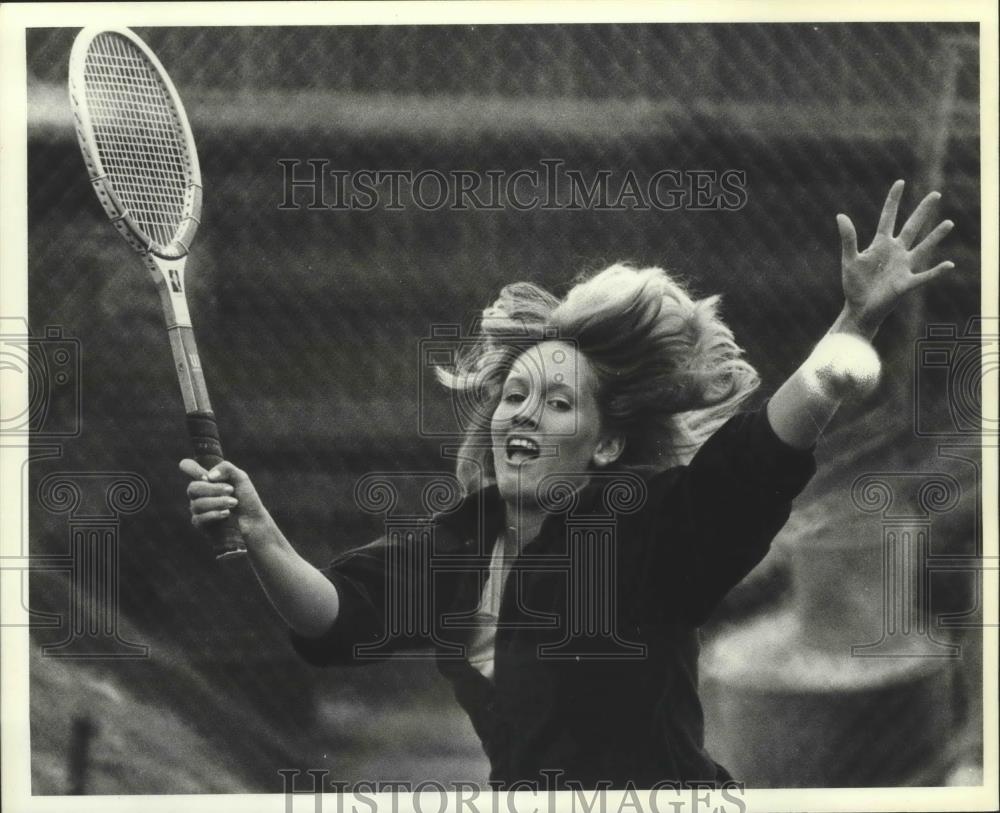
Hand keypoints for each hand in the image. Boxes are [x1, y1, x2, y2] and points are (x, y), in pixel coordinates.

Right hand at [179, 459, 268, 537]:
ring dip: (218, 502)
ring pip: (197, 504)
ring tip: (234, 502)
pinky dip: (214, 514)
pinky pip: (199, 518)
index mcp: (207, 479)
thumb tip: (208, 477)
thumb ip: (226, 468)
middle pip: (193, 488)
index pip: (188, 467)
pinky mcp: (201, 525)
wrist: (254, 521)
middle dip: (213, 489)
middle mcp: (200, 493)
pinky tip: (226, 513)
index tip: (186, 464)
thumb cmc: (246, 499)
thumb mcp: (241, 478)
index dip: (187, 466)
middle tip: (231, 490)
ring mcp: (199, 509)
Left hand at [836, 179, 955, 335]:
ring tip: (949, 223)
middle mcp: (896, 252)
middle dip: (922, 211)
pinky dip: (936, 271)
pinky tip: (949, 264)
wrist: (859, 308)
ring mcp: (903, 266)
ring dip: (935, 237)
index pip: (888, 217)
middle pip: (912, 227)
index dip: (893, 201)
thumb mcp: (849, 259)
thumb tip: (840, 215)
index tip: (900, 182)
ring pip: (923, 248)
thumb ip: (848, 238)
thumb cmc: (855, 285)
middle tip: (936, 194)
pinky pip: (924, 276)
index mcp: (880, 244)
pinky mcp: (906, 283)